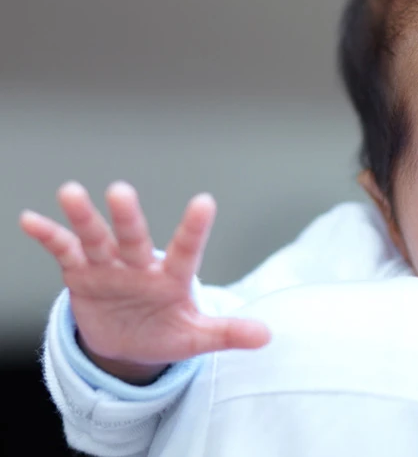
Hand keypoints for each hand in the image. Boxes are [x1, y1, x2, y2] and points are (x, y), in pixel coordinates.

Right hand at [21, 181, 269, 384]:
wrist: (129, 344)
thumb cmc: (166, 331)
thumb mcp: (196, 337)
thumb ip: (227, 333)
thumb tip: (267, 336)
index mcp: (172, 277)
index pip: (187, 250)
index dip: (194, 229)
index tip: (204, 201)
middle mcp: (140, 265)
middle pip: (134, 238)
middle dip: (127, 217)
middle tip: (121, 191)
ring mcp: (109, 267)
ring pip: (97, 238)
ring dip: (84, 218)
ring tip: (71, 191)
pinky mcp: (81, 274)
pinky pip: (65, 252)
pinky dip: (49, 236)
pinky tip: (31, 220)